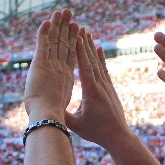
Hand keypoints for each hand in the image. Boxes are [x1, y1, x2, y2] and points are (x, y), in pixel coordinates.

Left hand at [23, 9, 77, 119]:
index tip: (76, 29)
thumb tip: (62, 116)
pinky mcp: (42, 63)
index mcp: (66, 78)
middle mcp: (61, 68)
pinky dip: (45, 32)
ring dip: (59, 24)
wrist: (49, 117)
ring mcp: (52, 64)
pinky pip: (43, 43)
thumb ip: (63, 107)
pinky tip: (47, 21)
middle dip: (67, 27)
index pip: (70, 55)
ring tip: (63, 11)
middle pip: (65, 43)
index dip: (73, 41)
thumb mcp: (61, 110)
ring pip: (56, 40)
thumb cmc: (55, 118)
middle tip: (70, 13)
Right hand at [65, 29, 132, 151]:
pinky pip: (103, 69)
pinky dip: (100, 58)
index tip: (76, 37)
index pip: (85, 68)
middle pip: (92, 61)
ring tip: (87, 32)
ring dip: (92, 47)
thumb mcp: (77, 125)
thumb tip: (46, 108)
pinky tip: (98, 48)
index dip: (81, 52)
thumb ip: (63, 115)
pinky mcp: (109, 89)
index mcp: (92, 93)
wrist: (119, 137)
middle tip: (80, 27)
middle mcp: (101, 86)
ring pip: (98, 63)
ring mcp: (107, 86)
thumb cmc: (96, 133)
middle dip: (85, 44)